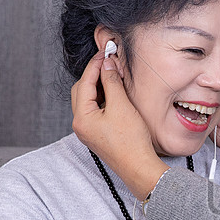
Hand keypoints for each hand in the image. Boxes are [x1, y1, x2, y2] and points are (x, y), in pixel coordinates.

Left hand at [71, 55, 166, 198]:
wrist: (139, 167)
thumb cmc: (131, 141)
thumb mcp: (121, 106)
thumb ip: (111, 82)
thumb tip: (107, 64)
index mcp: (81, 117)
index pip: (84, 82)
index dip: (95, 65)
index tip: (105, 52)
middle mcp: (80, 124)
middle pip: (81, 90)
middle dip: (94, 75)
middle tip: (109, 62)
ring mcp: (88, 130)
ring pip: (88, 100)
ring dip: (99, 86)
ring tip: (114, 76)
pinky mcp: (97, 134)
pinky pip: (94, 110)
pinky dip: (102, 98)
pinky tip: (115, 93)